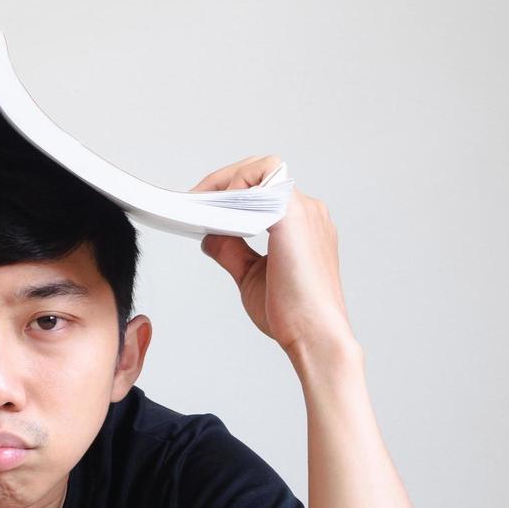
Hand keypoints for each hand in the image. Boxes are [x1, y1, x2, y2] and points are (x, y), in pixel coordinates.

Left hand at [193, 155, 356, 359]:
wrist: (315, 338)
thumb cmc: (292, 315)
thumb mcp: (251, 275)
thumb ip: (232, 250)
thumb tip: (210, 235)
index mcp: (303, 224)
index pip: (265, 187)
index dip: (231, 190)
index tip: (201, 205)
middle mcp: (308, 210)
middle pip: (261, 171)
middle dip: (223, 180)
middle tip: (193, 200)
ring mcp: (304, 209)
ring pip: (261, 169)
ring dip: (226, 181)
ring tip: (199, 203)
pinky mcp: (291, 215)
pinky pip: (260, 181)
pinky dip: (233, 188)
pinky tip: (213, 211)